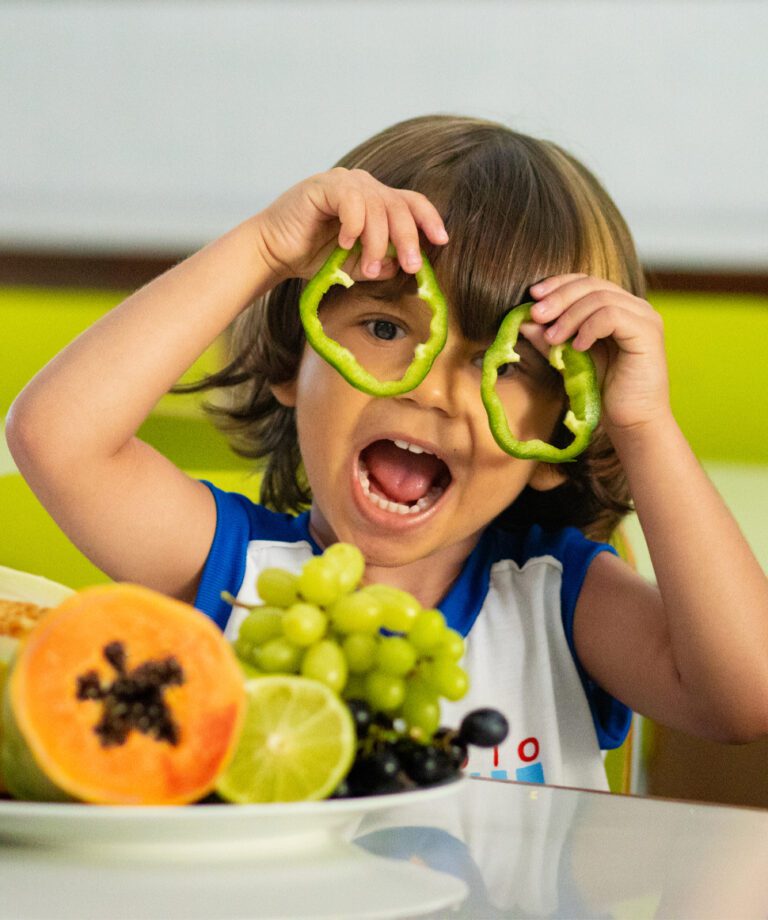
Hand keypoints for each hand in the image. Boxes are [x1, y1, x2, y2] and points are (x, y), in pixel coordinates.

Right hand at [255, 168, 448, 283]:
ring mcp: (344, 182)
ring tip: (366, 268)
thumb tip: (405, 264)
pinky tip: (343, 243)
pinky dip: (353, 225)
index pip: (411, 203)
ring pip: (377, 207)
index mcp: (376, 201)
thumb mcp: (355, 266)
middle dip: (408, 238)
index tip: (442, 241)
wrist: (273, 253)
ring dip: (377, 242)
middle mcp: (364, 186)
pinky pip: (351, 200)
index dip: (429, 220)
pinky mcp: (323, 185)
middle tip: (410, 267)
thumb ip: (381, 263)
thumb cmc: (313, 258)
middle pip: (400, 205)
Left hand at [527, 274, 670, 433]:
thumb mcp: (569, 360)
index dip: (559, 284)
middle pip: (592, 285)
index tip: (533, 295)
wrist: (632, 424)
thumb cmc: (602, 393)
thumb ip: (550, 339)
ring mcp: (644, 318)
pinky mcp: (648, 333)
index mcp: (618, 308)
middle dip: (559, 297)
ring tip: (552, 338)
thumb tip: (523, 320)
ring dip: (570, 316)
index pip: (586, 282)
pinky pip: (612, 316)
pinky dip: (589, 328)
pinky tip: (577, 347)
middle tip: (536, 314)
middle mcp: (634, 307)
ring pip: (600, 298)